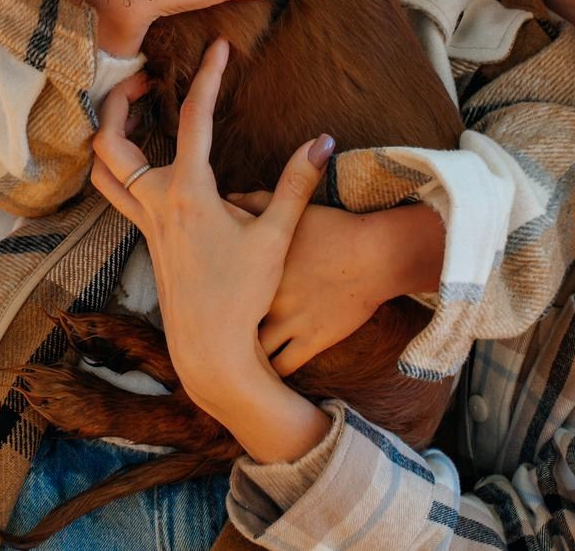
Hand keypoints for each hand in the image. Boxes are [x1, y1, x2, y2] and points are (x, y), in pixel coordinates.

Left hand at [89, 40, 333, 463]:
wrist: (211, 349)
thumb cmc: (244, 296)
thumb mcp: (276, 237)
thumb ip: (296, 184)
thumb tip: (322, 141)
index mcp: (187, 194)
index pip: (194, 118)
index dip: (208, 77)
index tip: (220, 48)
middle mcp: (155, 203)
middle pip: (111, 138)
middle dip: (121, 99)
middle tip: (148, 77)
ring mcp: (144, 223)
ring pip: (102, 169)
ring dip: (110, 134)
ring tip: (136, 111)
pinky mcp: (146, 239)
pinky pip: (115, 191)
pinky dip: (118, 163)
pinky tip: (146, 158)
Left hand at [226, 194, 445, 374]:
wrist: (373, 254)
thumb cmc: (332, 227)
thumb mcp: (287, 212)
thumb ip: (252, 202)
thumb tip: (228, 198)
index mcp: (250, 267)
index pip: (212, 286)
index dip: (205, 298)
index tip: (201, 305)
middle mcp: (263, 299)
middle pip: (225, 324)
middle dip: (216, 333)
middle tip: (210, 340)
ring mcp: (287, 324)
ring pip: (251, 353)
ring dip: (242, 359)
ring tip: (233, 364)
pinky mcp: (310, 342)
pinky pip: (280, 369)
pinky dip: (269, 375)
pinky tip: (264, 376)